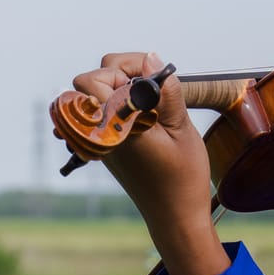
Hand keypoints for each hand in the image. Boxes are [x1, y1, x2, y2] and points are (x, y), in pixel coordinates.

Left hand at [68, 52, 228, 274]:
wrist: (175, 216)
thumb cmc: (183, 176)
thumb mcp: (182, 128)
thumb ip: (165, 91)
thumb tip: (151, 58)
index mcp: (115, 126)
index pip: (95, 78)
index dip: (124, 69)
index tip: (153, 80)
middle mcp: (100, 131)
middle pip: (91, 80)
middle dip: (121, 75)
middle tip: (153, 90)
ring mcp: (100, 139)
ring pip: (95, 94)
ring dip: (120, 88)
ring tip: (151, 102)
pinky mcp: (106, 145)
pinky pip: (100, 112)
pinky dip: (118, 104)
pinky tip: (140, 111)